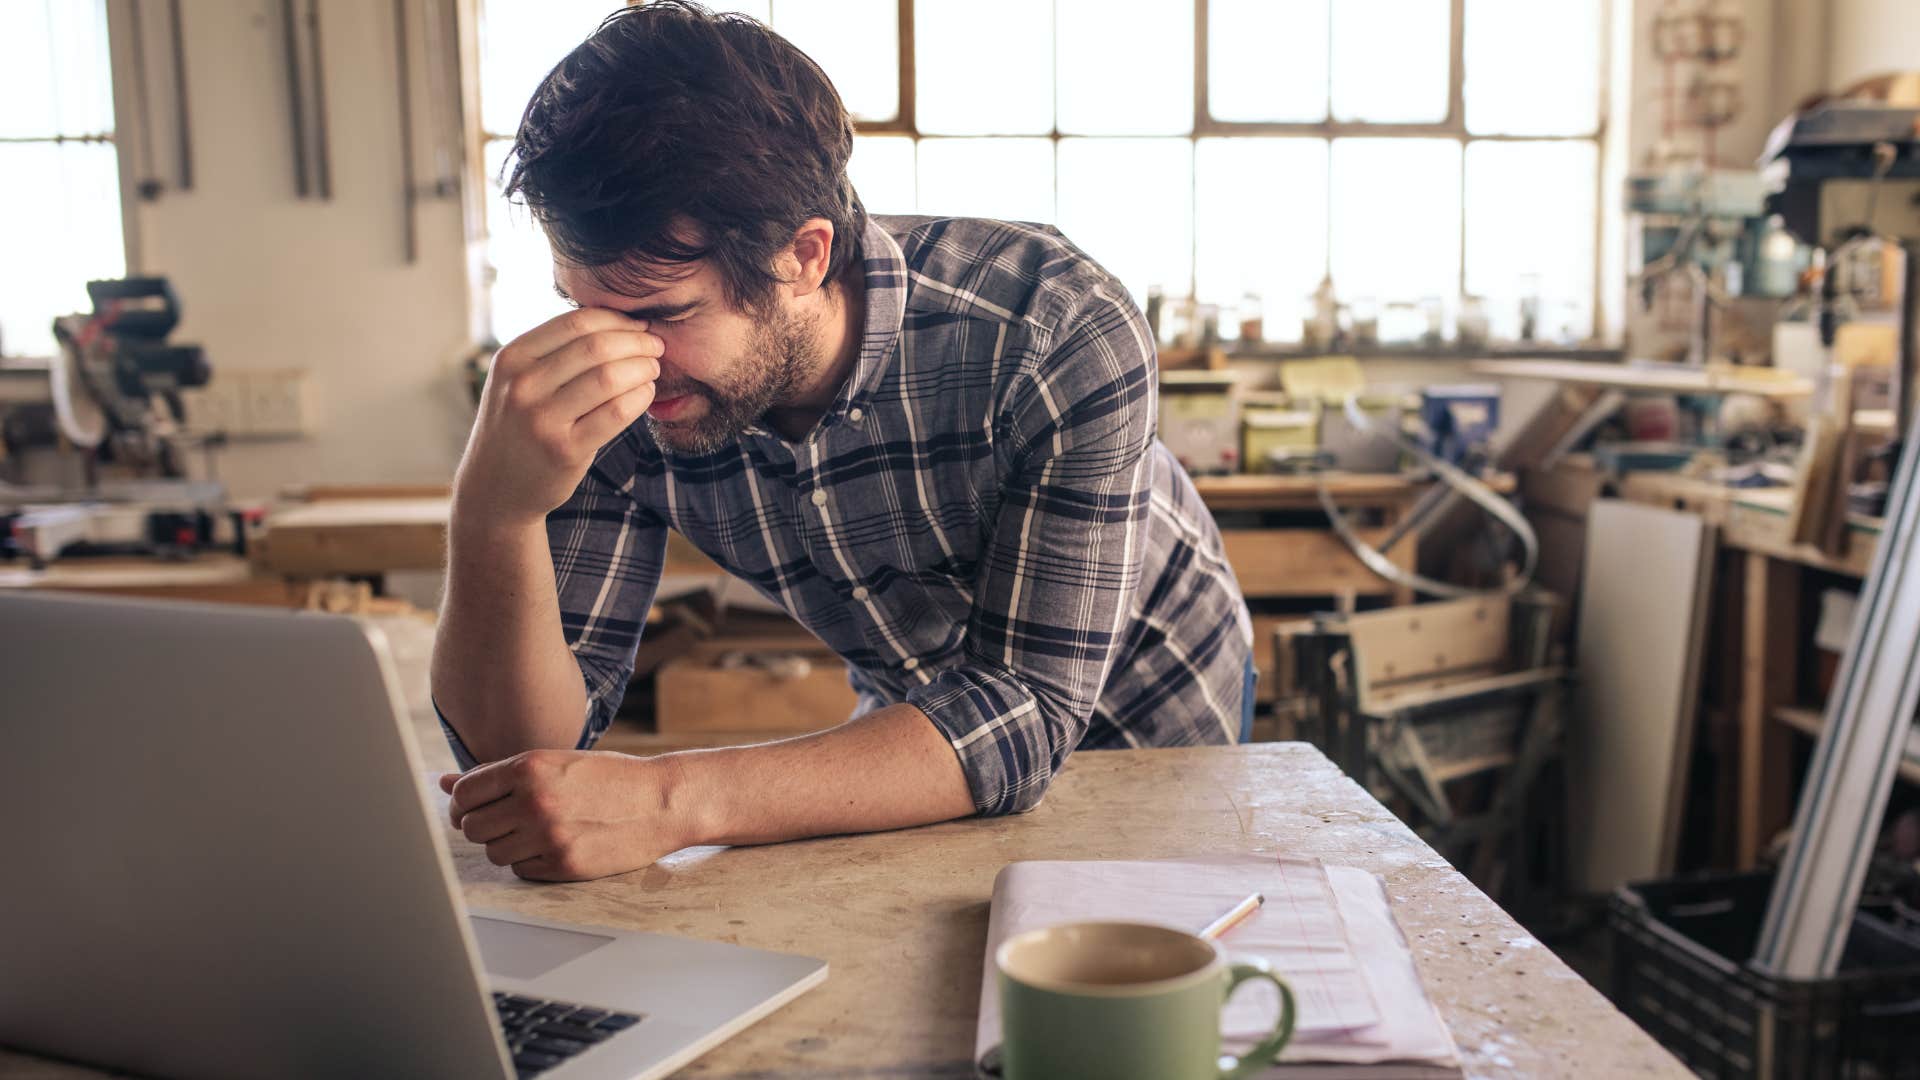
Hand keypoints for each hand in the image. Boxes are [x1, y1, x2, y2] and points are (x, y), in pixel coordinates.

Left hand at [439, 749, 692, 881]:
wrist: (662, 801)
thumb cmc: (609, 778)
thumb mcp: (555, 762)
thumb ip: (499, 773)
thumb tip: (445, 783)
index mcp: (529, 767)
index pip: (465, 793)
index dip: (464, 803)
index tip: (476, 807)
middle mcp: (534, 801)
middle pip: (472, 827)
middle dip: (484, 826)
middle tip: (508, 820)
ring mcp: (549, 836)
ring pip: (494, 853)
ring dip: (507, 845)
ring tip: (536, 831)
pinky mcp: (563, 865)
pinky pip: (521, 870)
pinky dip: (530, 861)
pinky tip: (554, 844)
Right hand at [454, 309, 663, 528]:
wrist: (495, 487)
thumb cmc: (518, 426)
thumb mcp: (516, 381)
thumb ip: (553, 352)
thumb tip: (618, 322)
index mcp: (511, 358)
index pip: (576, 323)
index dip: (617, 320)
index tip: (639, 327)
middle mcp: (522, 385)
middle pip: (597, 347)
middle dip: (637, 343)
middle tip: (656, 348)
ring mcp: (542, 419)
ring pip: (609, 377)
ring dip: (643, 369)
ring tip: (653, 370)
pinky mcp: (565, 449)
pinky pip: (616, 412)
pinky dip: (640, 398)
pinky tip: (646, 394)